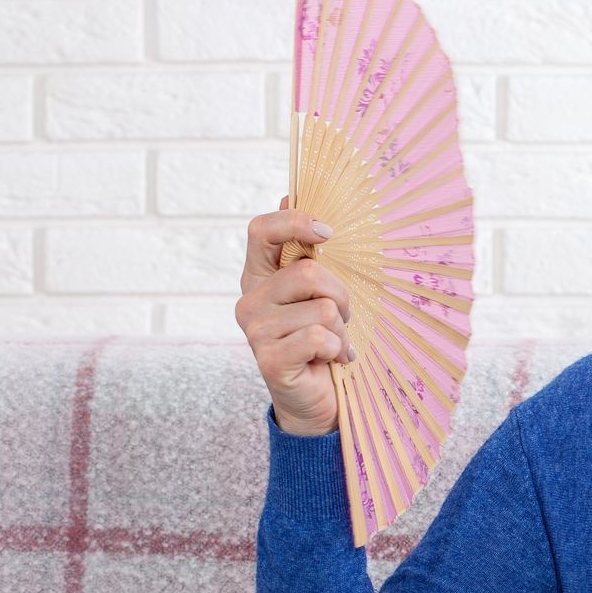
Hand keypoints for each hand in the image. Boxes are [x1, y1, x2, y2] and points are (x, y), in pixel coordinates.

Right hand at [234, 195, 352, 435]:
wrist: (315, 400)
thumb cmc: (322, 339)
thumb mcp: (318, 292)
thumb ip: (304, 251)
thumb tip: (287, 193)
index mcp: (259, 275)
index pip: (261, 230)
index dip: (295, 222)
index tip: (328, 233)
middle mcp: (250, 298)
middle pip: (309, 272)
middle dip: (341, 295)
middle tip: (341, 317)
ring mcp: (255, 329)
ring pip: (322, 308)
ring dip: (341, 329)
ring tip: (332, 344)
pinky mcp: (268, 359)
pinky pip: (320, 337)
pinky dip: (337, 350)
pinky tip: (331, 361)